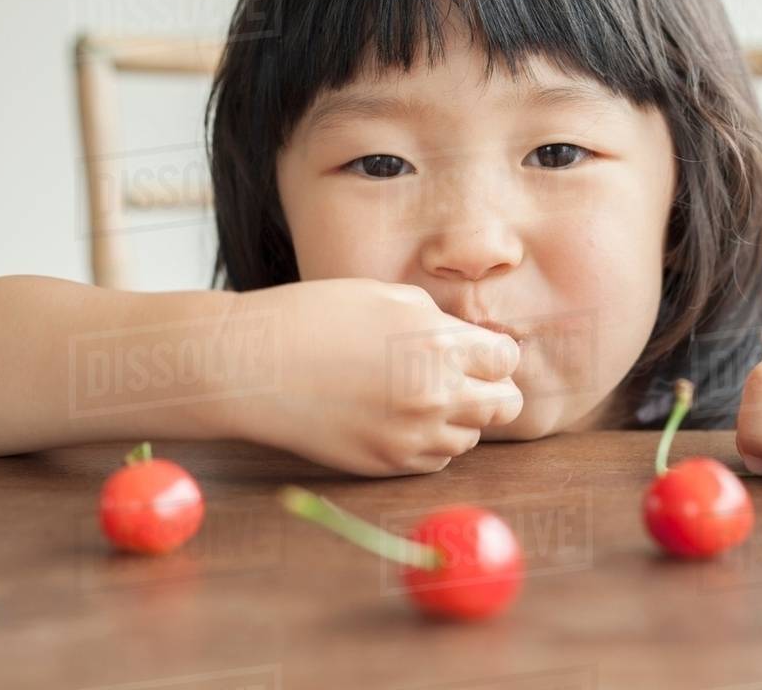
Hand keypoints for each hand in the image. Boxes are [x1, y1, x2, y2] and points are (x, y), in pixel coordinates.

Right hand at [223, 278, 521, 476]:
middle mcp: (435, 396)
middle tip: (466, 378)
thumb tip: (471, 342)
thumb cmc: (315, 317)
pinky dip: (429, 442)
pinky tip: (400, 418)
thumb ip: (439, 322)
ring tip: (421, 396)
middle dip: (491, 390)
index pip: (507, 360)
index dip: (494, 354)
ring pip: (470, 438)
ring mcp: (411, 435)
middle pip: (505, 406)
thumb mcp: (387, 297)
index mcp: (439, 345)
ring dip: (459, 418)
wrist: (254, 367)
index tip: (476, 351)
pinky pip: (435, 460)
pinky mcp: (385, 463)